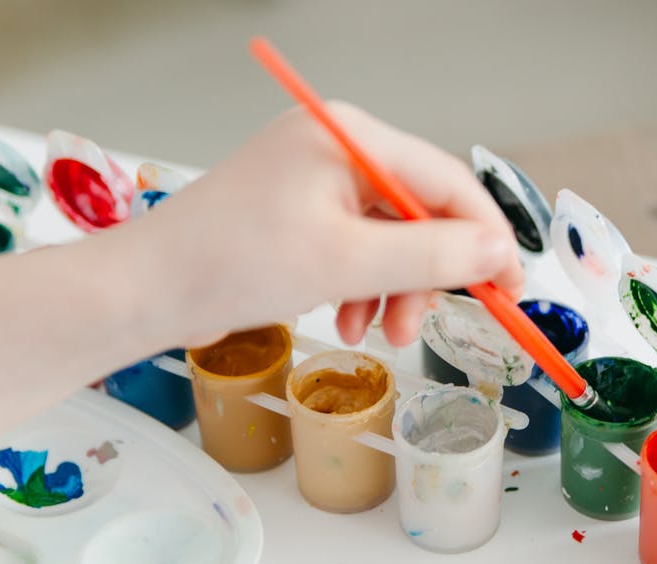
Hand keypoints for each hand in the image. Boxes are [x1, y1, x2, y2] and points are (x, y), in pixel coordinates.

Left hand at [129, 104, 523, 346]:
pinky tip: (347, 319)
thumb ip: (432, 255)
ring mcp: (315, 182)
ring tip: (376, 332)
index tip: (511, 287)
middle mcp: (335, 150)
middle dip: (428, 274)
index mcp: (348, 139)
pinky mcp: (298, 214)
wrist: (145, 291)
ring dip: (395, 290)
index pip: (446, 181)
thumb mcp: (346, 263)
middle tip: (423, 323)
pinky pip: (357, 249)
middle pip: (420, 212)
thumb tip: (497, 251)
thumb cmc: (231, 264)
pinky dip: (363, 288)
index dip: (486, 237)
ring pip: (391, 238)